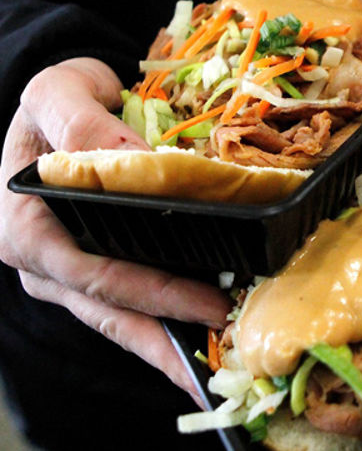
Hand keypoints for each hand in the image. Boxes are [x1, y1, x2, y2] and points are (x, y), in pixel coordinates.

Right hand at [0, 58, 230, 404]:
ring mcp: (69, 276)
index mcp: (27, 227)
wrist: (60, 107)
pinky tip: (203, 340)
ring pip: (123, 322)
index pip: (94, 271)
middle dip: (172, 336)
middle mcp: (46, 264)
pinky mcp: (94, 276)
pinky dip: (167, 326)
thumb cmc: (56, 101)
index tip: (210, 304)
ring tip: (218, 370)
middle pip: (113, 312)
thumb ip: (85, 125)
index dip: (154, 292)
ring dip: (172, 346)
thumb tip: (137, 164)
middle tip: (232, 349)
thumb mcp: (57, 94)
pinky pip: (131, 309)